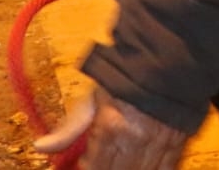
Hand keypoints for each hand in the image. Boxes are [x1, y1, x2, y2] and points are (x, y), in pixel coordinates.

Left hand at [35, 88, 188, 169]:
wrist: (167, 61)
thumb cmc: (125, 77)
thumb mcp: (91, 98)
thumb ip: (68, 128)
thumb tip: (41, 147)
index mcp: (113, 128)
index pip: (93, 169)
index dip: (86, 168)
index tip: (81, 164)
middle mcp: (137, 139)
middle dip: (105, 169)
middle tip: (98, 163)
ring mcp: (160, 142)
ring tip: (119, 162)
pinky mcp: (178, 142)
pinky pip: (166, 168)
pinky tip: (141, 166)